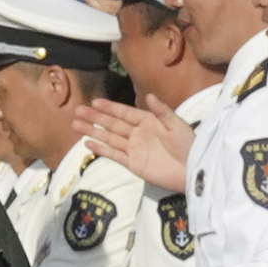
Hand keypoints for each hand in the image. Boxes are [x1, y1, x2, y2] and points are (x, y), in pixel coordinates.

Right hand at [75, 98, 191, 193]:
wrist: (191, 170)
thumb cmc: (187, 145)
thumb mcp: (176, 124)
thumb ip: (161, 111)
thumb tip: (149, 96)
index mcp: (147, 121)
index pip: (124, 113)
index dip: (109, 107)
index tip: (94, 102)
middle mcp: (137, 133)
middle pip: (112, 124)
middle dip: (95, 117)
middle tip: (78, 110)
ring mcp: (133, 149)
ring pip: (109, 138)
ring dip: (93, 131)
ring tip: (76, 125)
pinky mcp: (132, 164)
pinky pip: (113, 155)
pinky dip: (101, 150)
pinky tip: (88, 144)